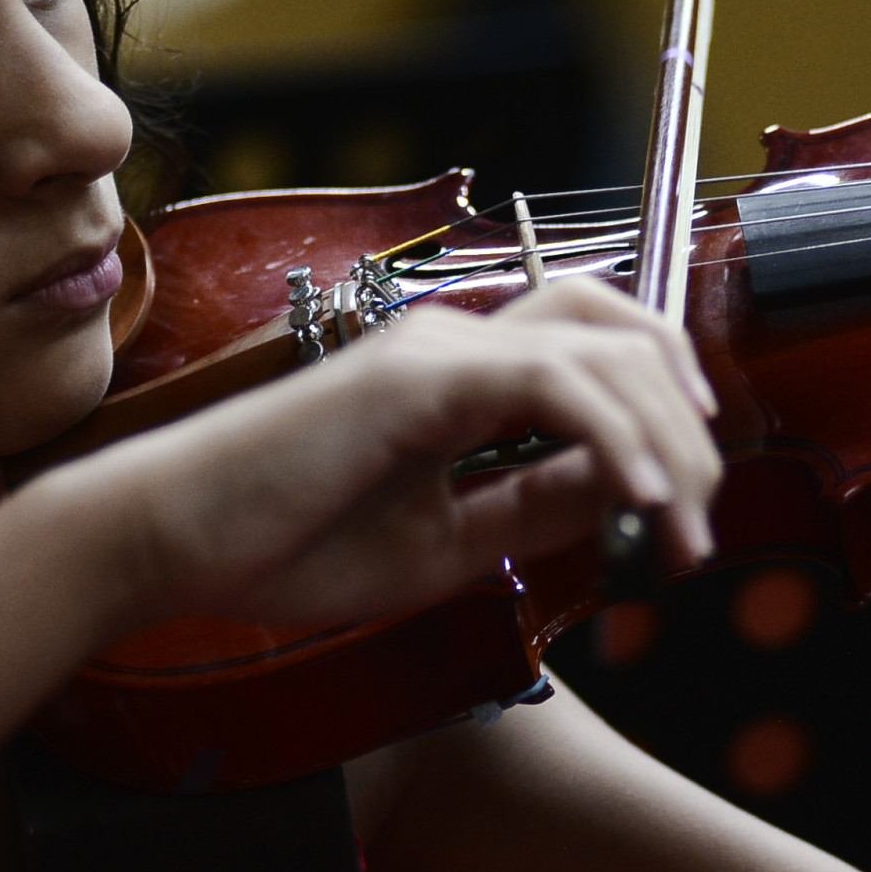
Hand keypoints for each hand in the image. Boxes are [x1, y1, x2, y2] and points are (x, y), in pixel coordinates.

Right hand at [74, 277, 722, 633]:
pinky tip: (641, 499)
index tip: (691, 496)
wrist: (169, 543)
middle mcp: (457, 342)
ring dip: (667, 437)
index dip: (667, 401)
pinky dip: (616, 439)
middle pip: (623, 328)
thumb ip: (534, 505)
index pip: (599, 345)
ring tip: (683, 523)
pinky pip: (555, 385)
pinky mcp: (420, 377)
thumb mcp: (447, 540)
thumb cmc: (283, 543)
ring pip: (605, 348)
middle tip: (701, 520)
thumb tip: (629, 495)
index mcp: (461, 375)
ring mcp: (438, 349)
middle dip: (688, 421)